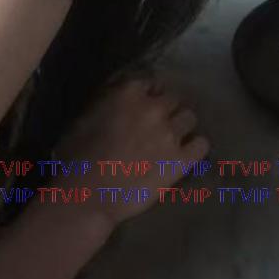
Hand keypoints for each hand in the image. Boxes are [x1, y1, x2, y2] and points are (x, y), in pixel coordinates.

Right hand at [52, 75, 209, 227]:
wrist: (88, 194)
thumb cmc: (76, 158)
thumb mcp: (85, 116)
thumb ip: (107, 102)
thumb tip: (118, 102)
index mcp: (128, 93)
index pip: (151, 84)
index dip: (147, 97)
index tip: (141, 109)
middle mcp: (153, 107)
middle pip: (173, 99)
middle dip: (165, 111)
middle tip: (155, 128)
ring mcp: (170, 133)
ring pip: (189, 118)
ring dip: (180, 127)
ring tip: (171, 141)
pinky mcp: (182, 160)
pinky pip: (201, 145)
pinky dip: (195, 148)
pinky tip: (185, 155)